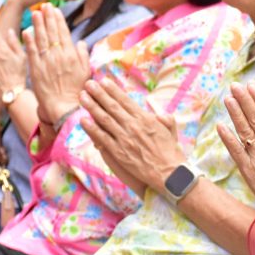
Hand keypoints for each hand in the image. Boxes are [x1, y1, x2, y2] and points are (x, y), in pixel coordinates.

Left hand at [24, 4, 89, 124]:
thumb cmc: (76, 91)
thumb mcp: (85, 72)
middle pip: (52, 32)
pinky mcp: (36, 68)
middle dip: (48, 17)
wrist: (63, 106)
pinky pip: (31, 51)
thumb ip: (83, 55)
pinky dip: (28, 40)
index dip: (58, 20)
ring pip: (41, 38)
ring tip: (35, 12)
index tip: (54, 10)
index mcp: (71, 55)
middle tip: (44, 5)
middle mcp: (58, 55)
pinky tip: (26, 30)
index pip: (63, 32)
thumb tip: (81, 42)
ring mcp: (46, 61)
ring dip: (37, 24)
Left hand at [79, 77, 185, 191]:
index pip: (125, 101)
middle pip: (112, 106)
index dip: (113, 90)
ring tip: (82, 97)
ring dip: (92, 106)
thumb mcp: (171, 132)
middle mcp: (133, 126)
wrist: (169, 173)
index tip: (103, 81)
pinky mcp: (118, 152)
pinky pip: (102, 138)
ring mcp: (124, 139)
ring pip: (104, 119)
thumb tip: (160, 114)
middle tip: (88, 84)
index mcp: (145, 119)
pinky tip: (83, 120)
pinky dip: (92, 128)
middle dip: (99, 93)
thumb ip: (165, 120)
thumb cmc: (170, 153)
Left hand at [216, 81, 254, 225]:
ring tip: (228, 99)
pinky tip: (220, 126)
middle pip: (254, 119)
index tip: (252, 86)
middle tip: (235, 86)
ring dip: (234, 114)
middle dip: (244, 101)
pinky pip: (235, 151)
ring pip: (243, 131)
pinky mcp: (247, 170)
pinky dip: (227, 138)